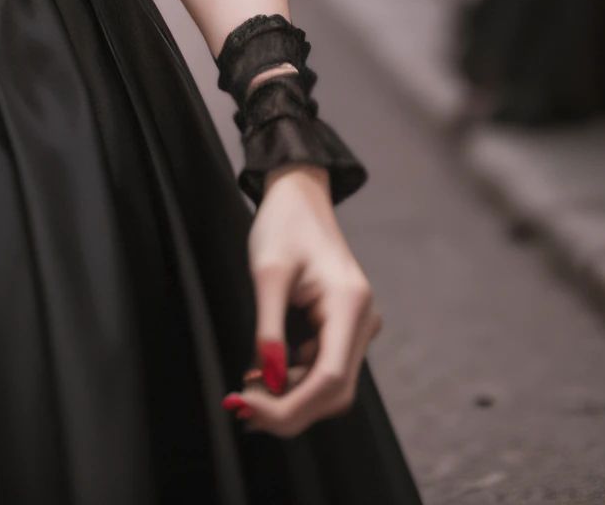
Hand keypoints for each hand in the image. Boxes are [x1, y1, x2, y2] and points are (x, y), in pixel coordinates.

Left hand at [224, 165, 380, 436]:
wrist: (298, 196)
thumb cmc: (282, 226)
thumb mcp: (266, 274)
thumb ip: (267, 330)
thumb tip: (266, 381)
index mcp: (349, 305)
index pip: (329, 379)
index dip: (291, 404)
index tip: (249, 408)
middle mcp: (362, 321)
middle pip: (334, 391)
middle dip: (289, 407)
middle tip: (242, 409)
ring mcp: (357, 326)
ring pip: (329, 384)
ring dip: (290, 395)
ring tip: (247, 389)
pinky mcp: (345, 327)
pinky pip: (324, 366)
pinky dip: (295, 378)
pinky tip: (264, 373)